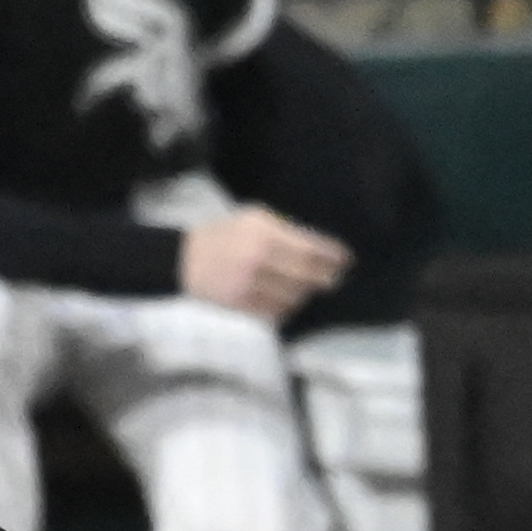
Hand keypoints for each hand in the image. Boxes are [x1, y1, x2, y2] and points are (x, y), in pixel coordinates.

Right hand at [182, 203, 351, 321]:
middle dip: (326, 277)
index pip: (308, 248)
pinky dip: (287, 307)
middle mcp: (259, 259)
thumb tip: (319, 248)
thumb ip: (285, 231)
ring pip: (293, 297)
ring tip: (309, 288)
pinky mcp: (241, 305)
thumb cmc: (226, 234)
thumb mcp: (254, 218)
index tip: (346, 259)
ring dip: (306, 293)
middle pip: (306, 275)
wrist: (186, 259)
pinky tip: (289, 300)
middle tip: (335, 278)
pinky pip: (276, 312)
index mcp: (263, 233)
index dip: (331, 255)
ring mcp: (250, 285)